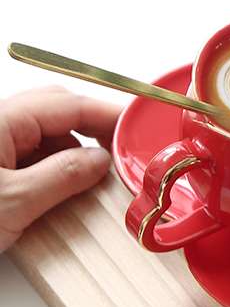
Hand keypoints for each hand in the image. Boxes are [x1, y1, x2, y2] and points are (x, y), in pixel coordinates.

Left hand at [0, 86, 120, 250]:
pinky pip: (30, 156)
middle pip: (55, 112)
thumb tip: (100, 161)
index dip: (107, 113)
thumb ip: (64, 175)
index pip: (66, 104)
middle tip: (123, 155)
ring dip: (73, 153)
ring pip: (44, 135)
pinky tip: (66, 190)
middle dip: (92, 131)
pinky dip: (54, 169)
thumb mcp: (14, 202)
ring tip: (95, 182)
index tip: (139, 127)